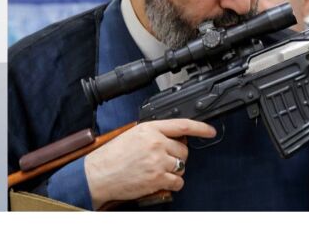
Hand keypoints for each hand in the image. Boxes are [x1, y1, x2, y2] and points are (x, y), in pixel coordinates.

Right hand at [84, 118, 215, 208]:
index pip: (183, 125)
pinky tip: (160, 181)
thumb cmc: (112, 155)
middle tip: (162, 159)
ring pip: (182, 165)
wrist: (98, 174)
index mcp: (150, 128)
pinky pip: (178, 181)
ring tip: (157, 170)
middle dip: (176, 155)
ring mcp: (158, 161)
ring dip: (173, 170)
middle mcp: (156, 143)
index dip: (201, 128)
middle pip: (184, 149)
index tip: (210, 131)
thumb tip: (174, 137)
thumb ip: (154, 133)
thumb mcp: (133, 134)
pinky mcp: (157, 178)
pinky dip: (173, 183)